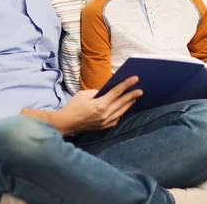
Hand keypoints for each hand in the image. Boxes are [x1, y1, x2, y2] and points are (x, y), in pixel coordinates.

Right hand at [23, 76, 142, 134]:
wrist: (65, 124)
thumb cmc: (73, 107)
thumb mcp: (83, 94)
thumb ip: (97, 92)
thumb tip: (105, 91)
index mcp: (100, 105)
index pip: (117, 92)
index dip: (127, 84)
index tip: (135, 79)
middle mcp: (105, 114)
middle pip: (122, 102)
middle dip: (132, 95)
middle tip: (140, 90)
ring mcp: (105, 122)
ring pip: (121, 112)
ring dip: (128, 104)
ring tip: (134, 98)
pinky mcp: (103, 127)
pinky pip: (116, 119)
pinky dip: (121, 112)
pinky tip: (123, 108)